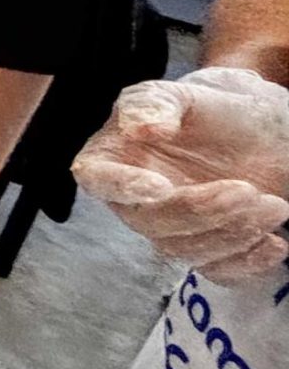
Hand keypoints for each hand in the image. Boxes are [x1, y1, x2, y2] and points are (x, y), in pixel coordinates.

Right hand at [72, 67, 288, 285]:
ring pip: (185, 250)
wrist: (262, 135)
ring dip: (231, 233)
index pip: (97, 178)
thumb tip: (141, 128)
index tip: (159, 186)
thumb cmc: (216, 112)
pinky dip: (247, 263)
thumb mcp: (185, 95)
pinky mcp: (207, 252)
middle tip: (248, 190)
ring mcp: (171, 230)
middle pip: (150, 222)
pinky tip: (275, 242)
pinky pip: (217, 272)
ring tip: (274, 205)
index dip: (121, 187)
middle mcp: (134, 200)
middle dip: (201, 211)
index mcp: (115, 158)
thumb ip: (155, 104)